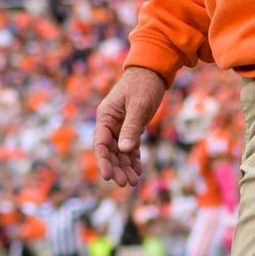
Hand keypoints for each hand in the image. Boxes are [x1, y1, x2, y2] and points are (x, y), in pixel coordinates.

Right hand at [93, 66, 168, 187]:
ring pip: (120, 152)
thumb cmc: (143, 85)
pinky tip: (138, 171)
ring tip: (133, 182)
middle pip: (110, 151)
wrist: (154, 71)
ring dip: (125, 167)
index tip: (107, 177)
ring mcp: (120, 126)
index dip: (103, 161)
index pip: (100, 143)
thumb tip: (123, 150)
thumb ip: (131, 128)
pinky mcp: (131, 127)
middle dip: (116, 168)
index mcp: (106, 116)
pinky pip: (130, 147)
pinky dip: (133, 159)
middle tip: (125, 184)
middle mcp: (110, 123)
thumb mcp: (138, 106)